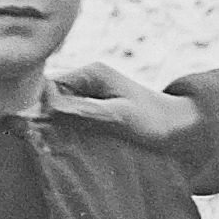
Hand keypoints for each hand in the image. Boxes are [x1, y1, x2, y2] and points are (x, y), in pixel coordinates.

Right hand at [50, 62, 200, 147]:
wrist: (181, 130)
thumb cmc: (154, 122)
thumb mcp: (119, 117)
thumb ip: (85, 111)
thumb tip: (47, 108)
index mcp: (92, 73)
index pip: (48, 85)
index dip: (39, 107)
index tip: (38, 131)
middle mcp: (88, 79)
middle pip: (50, 96)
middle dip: (45, 117)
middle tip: (46, 142)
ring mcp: (90, 94)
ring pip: (59, 108)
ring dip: (56, 126)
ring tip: (58, 146)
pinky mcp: (94, 109)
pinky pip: (70, 118)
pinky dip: (67, 131)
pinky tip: (69, 146)